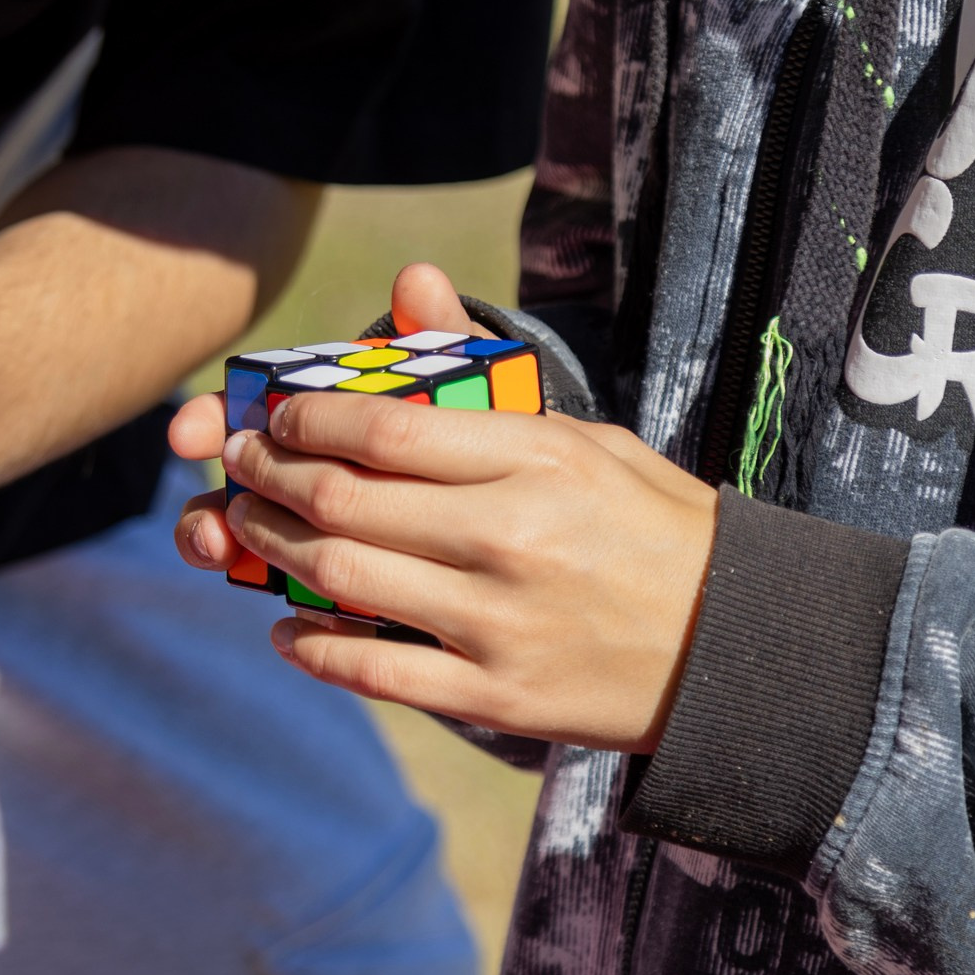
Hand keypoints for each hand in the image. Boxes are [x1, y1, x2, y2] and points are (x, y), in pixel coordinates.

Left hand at [167, 264, 715, 751]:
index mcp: (537, 459)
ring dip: (271, 553)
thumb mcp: (584, 433)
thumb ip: (484, 367)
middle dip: (266, 478)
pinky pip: (374, 672)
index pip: (385, 428)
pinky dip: (314, 648)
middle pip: (343, 501)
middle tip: (235, 464)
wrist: (739, 648)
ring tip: (245, 530)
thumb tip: (409, 279)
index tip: (274, 416)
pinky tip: (288, 629)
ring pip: (342, 581)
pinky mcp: (495, 695)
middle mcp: (511, 538)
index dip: (306, 420)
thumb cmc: (650, 526)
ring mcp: (499, 623)